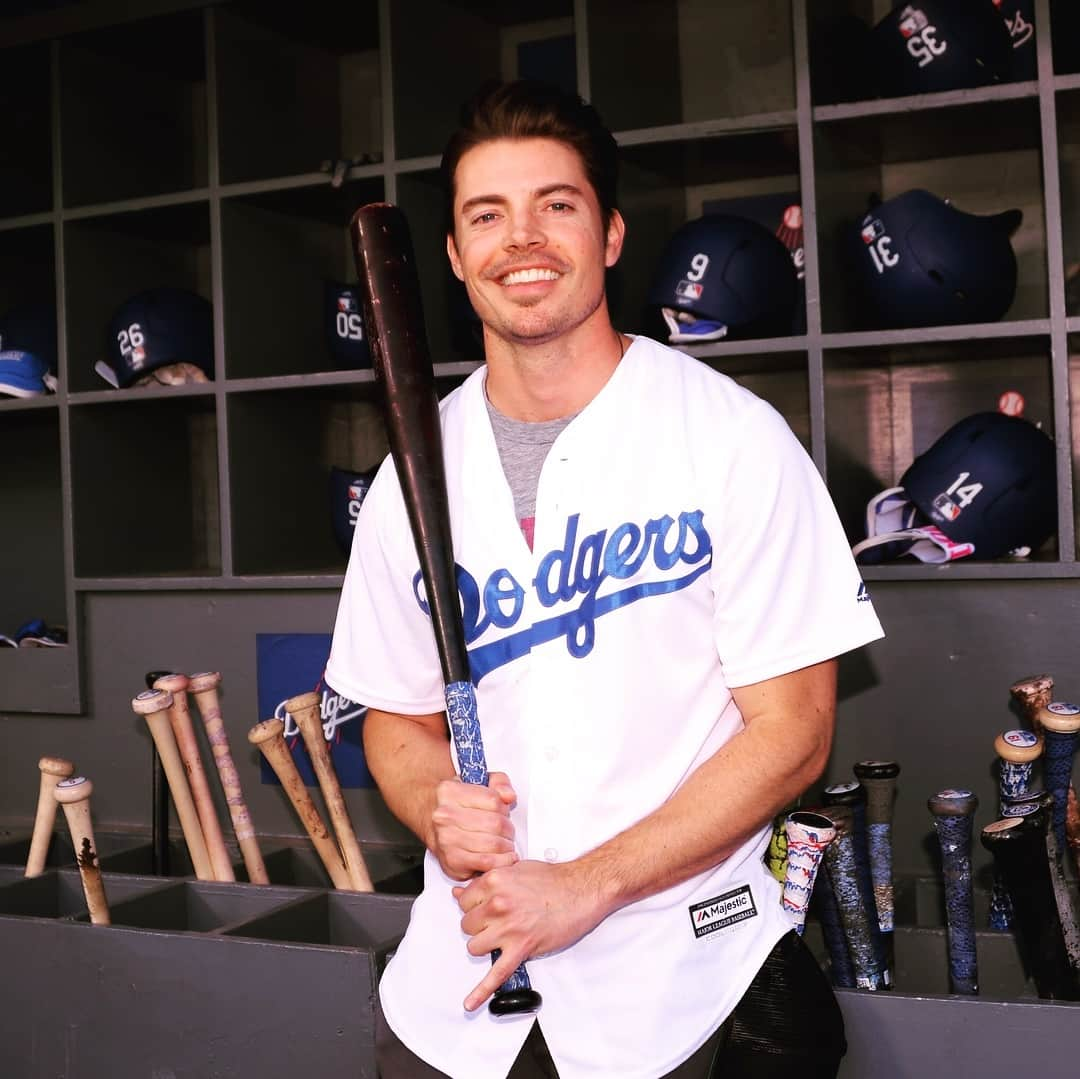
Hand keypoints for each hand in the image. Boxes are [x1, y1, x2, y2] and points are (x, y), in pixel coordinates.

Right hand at [429, 771, 517, 880]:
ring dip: (507, 846)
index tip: (503, 812)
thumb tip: (508, 796)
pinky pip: (487, 863)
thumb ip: (500, 782)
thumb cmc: (458, 803)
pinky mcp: (452, 862)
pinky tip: (501, 857)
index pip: (494, 800)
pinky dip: (501, 861)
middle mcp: (444, 816)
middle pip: (495, 824)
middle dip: (508, 829)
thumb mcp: (479, 782)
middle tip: (507, 831)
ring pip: (493, 845)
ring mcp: (446, 841)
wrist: (431, 822)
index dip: (505, 807)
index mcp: (450, 792)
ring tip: (504, 844)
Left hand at [452, 859, 610, 1010]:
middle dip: (480, 925)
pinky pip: (497, 974)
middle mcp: (497, 904)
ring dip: (486, 944)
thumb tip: (460, 892)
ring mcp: (508, 927)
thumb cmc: (554, 880)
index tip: (482, 907)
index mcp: (494, 881)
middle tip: (497, 920)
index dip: (474, 905)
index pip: (464, 901)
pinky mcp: (521, 948)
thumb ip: (486, 881)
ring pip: (475, 946)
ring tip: (502, 937)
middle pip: (467, 925)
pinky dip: (482, 992)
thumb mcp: (515, 870)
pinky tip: (471, 1002)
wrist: (581, 890)